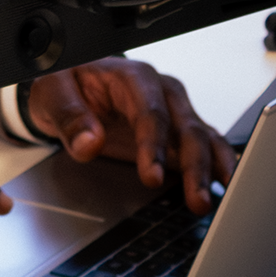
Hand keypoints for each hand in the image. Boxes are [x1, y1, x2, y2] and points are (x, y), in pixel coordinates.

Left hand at [27, 57, 235, 213]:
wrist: (70, 85)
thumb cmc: (64, 83)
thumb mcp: (53, 92)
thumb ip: (69, 116)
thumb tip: (89, 142)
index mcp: (130, 76)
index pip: (150, 111)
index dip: (154, 145)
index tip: (152, 177)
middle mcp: (160, 90)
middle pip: (185, 126)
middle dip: (193, 165)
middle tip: (195, 199)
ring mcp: (173, 110)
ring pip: (202, 138)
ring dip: (209, 169)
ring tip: (207, 200)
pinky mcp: (178, 131)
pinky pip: (207, 145)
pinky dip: (218, 164)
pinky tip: (222, 185)